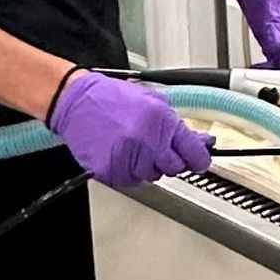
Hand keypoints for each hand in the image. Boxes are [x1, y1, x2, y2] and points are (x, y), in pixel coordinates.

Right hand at [50, 71, 213, 190]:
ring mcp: (129, 159)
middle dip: (169, 159)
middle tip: (155, 145)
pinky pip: (131, 181)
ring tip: (132, 145)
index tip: (199, 161)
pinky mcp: (111, 171)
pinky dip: (128, 170)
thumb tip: (202, 143)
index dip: (199, 159)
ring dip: (147, 165)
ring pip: (153, 176)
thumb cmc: (113, 99)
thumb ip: (178, 126)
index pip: (194, 154)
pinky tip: (120, 152)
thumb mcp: (155, 102)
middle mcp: (147, 142)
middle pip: (174, 168)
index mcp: (162, 122)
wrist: (77, 101)